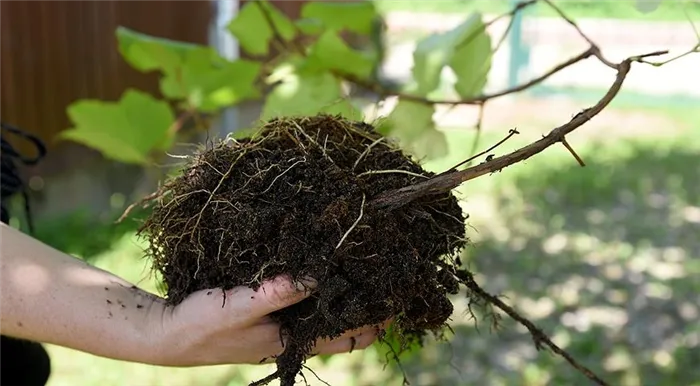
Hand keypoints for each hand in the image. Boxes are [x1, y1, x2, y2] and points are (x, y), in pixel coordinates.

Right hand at [151, 276, 384, 365]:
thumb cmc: (200, 326)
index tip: (397, 297)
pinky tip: (322, 261)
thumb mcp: (239, 308)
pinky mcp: (265, 308)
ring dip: (343, 290)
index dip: (375, 320)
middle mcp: (291, 333)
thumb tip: (319, 277)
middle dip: (366, 302)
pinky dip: (318, 282)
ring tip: (364, 262)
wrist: (166, 333)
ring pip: (324, 307)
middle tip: (389, 272)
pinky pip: (302, 296)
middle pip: (342, 321)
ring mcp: (279, 321)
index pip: (347, 336)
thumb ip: (277, 294)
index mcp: (290, 340)